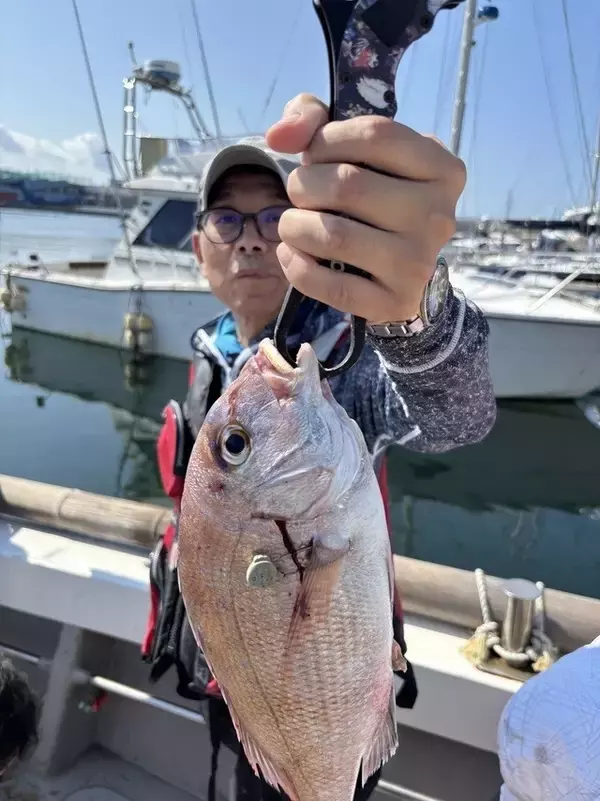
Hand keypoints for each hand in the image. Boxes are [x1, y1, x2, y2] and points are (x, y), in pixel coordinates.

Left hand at [265, 94, 465, 323]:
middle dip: (304, 185)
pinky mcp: (393, 303)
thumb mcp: (358, 149)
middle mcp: (438, 216)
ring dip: (294, 226)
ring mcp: (418, 264)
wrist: (404, 279)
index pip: (375, 135)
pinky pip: (330, 285)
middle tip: (300, 194)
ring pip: (333, 235)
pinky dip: (297, 267)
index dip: (327, 139)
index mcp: (442, 170)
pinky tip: (292, 254)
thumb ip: (314, 119)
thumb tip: (278, 136)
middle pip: (348, 184)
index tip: (314, 154)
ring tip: (292, 224)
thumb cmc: (375, 201)